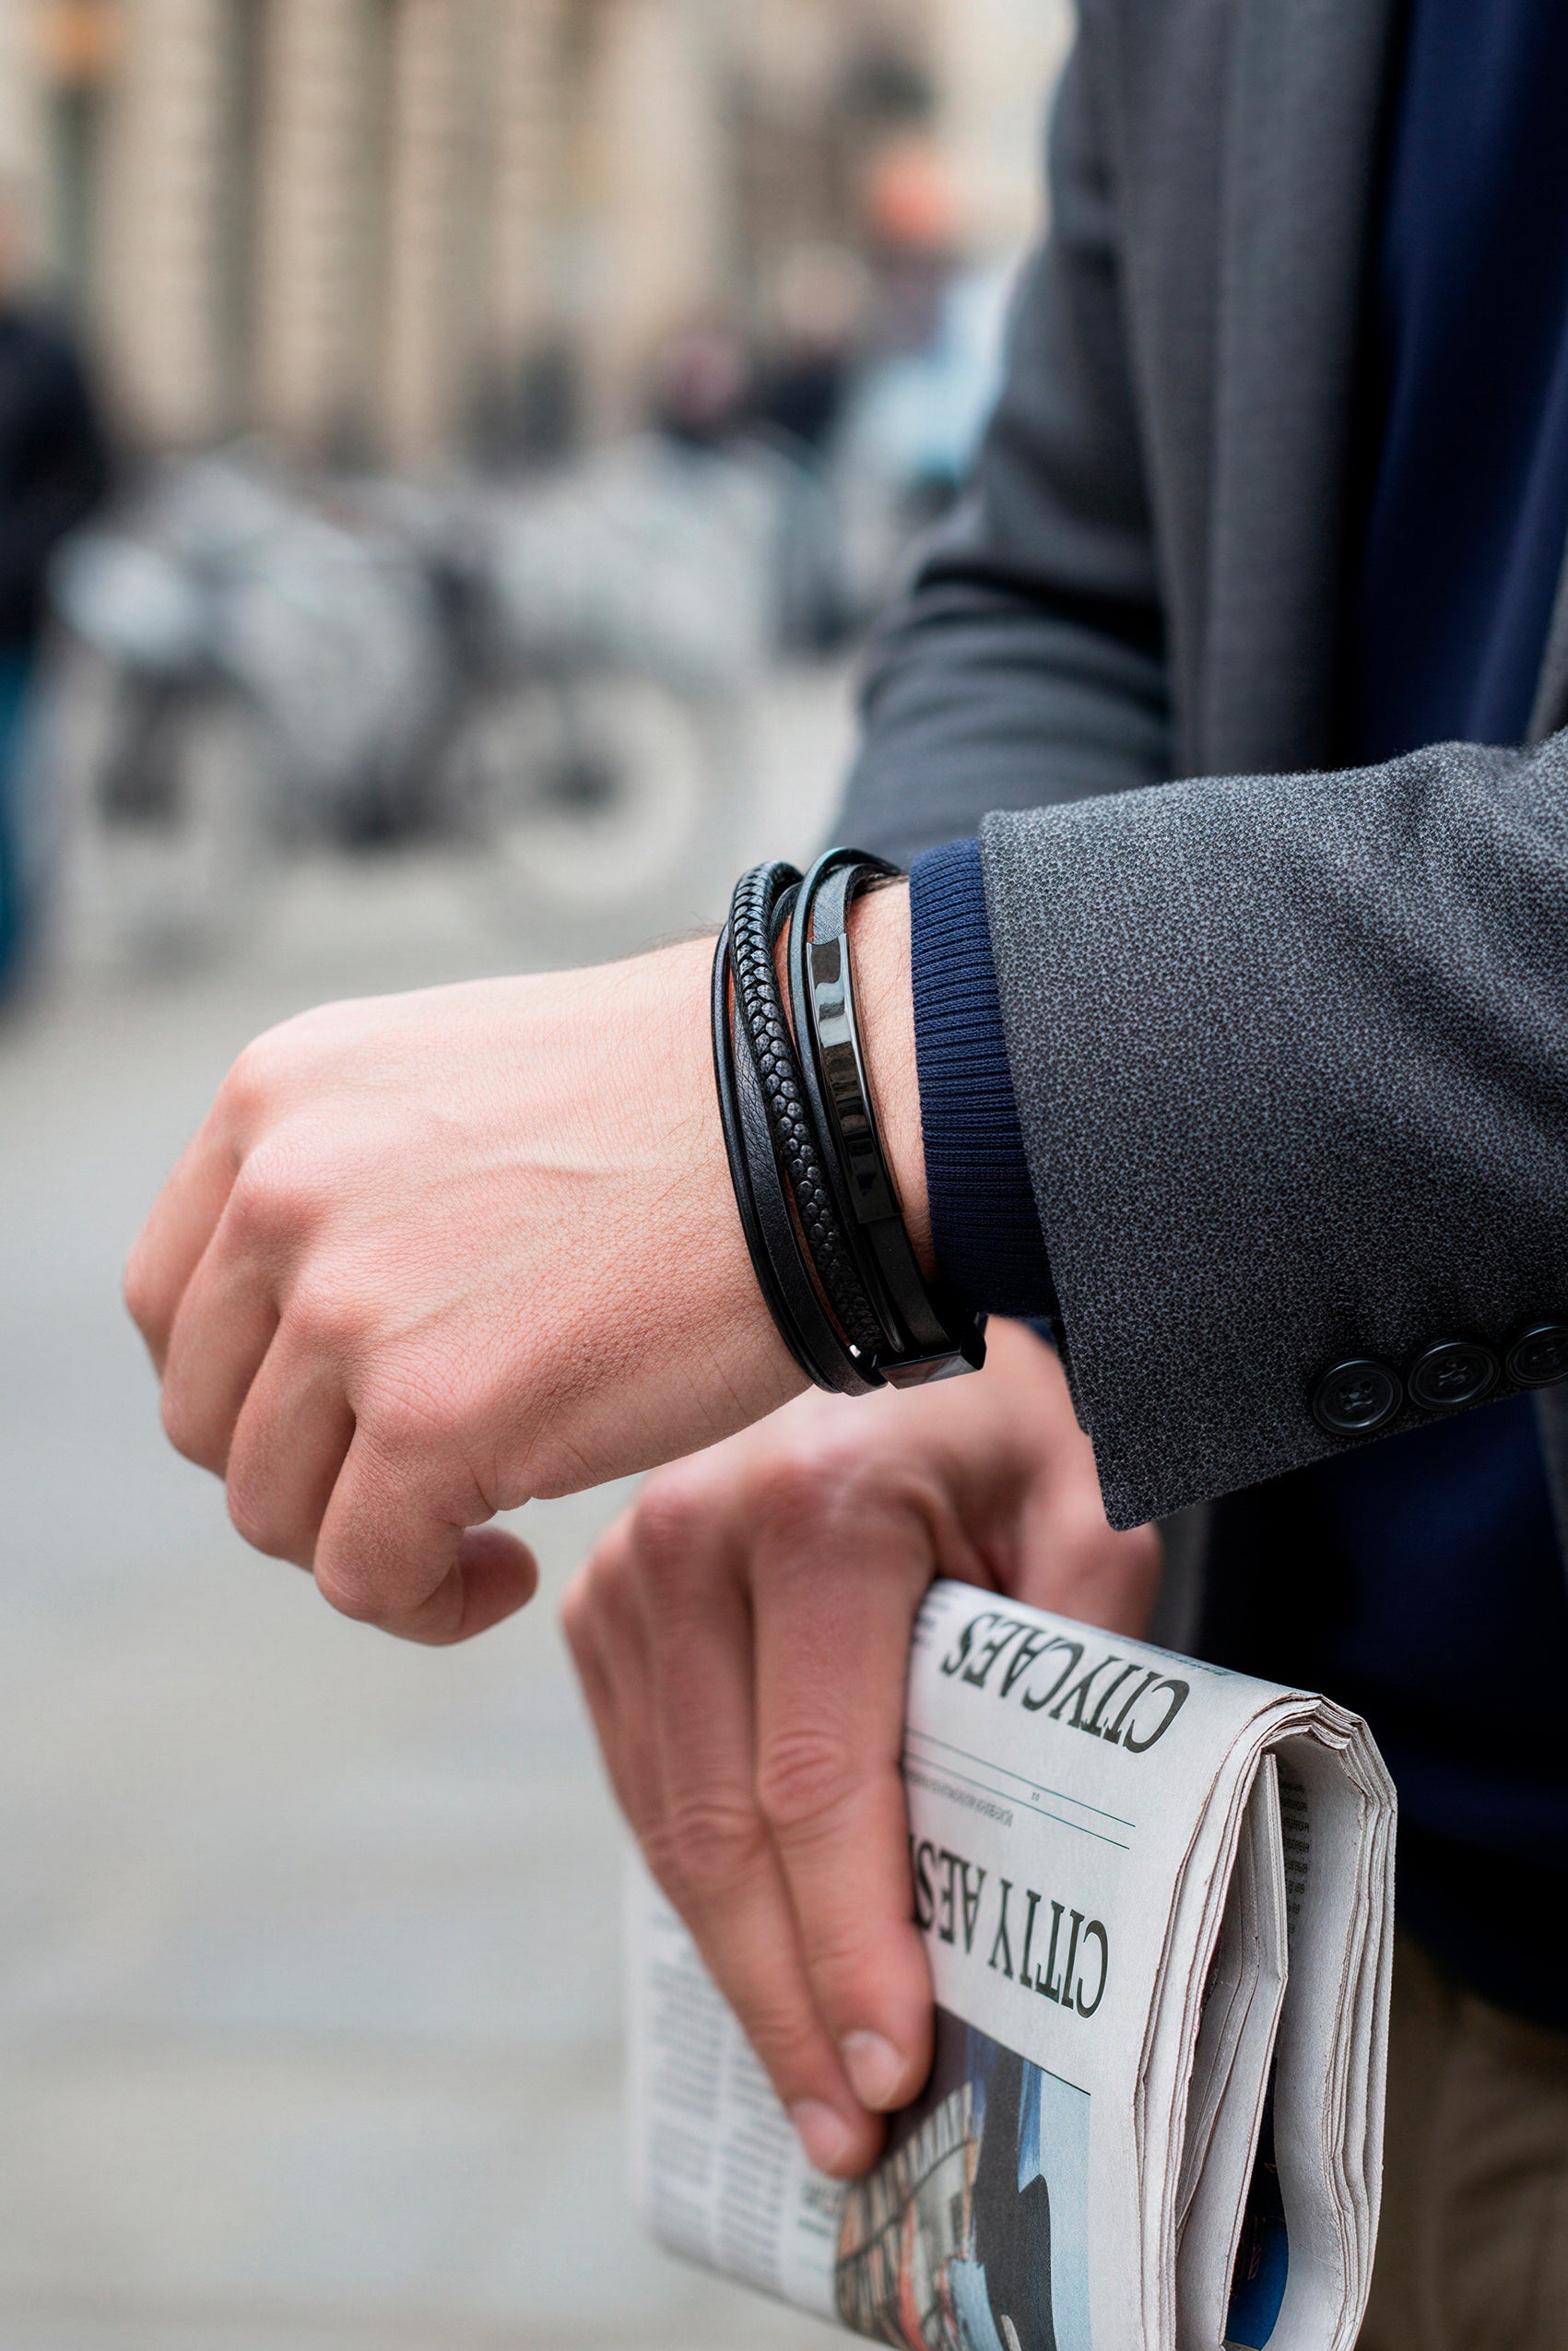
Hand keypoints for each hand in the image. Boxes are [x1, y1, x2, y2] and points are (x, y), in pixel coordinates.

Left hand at [127, 921, 907, 1640]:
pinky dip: (423, 1602)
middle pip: (208, 1415)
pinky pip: (364, 1575)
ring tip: (480, 1533)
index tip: (351, 1418)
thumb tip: (321, 1322)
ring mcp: (348, 1306)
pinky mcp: (435, 1419)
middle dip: (308, 1472)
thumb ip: (357, 1181)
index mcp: (276, 1098)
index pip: (174, 1301)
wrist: (828, 1114)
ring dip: (369, 1543)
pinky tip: (504, 1572)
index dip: (251, 1389)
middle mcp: (282, 1191)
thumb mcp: (456, 1088)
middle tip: (423, 1485)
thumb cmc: (689, 1107)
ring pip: (274, 1509)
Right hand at [561, 1317, 1161, 2176]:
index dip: (853, 1946)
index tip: (897, 2074)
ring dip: (738, 1967)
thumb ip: (1076, 1647)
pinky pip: (639, 1786)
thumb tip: (1037, 1845)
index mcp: (814, 1510)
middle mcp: (688, 1537)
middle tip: (853, 2135)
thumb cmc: (1005, 1412)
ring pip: (665, 1825)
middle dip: (790, 1998)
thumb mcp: (1088, 1501)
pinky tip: (763, 1966)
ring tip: (814, 2088)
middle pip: (723, 1828)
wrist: (882, 1293)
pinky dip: (701, 1890)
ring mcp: (623, 1572)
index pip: (817, 1779)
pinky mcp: (601, 1608)